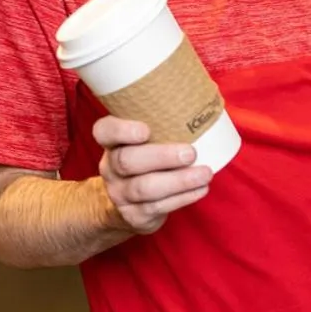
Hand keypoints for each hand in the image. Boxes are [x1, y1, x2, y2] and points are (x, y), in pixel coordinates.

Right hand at [93, 116, 212, 234]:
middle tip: (190, 153)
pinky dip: (183, 197)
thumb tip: (205, 96)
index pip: (105, 131)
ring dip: (179, 181)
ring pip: (144, 188)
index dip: (121, 130)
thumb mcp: (146, 141)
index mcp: (113, 144)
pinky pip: (158, 207)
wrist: (125, 205)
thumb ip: (163, 123)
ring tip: (204, 173)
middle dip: (161, 157)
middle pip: (127, 161)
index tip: (145, 130)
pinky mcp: (134, 215)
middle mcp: (111, 168)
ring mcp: (120, 193)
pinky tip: (201, 188)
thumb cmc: (147, 160)